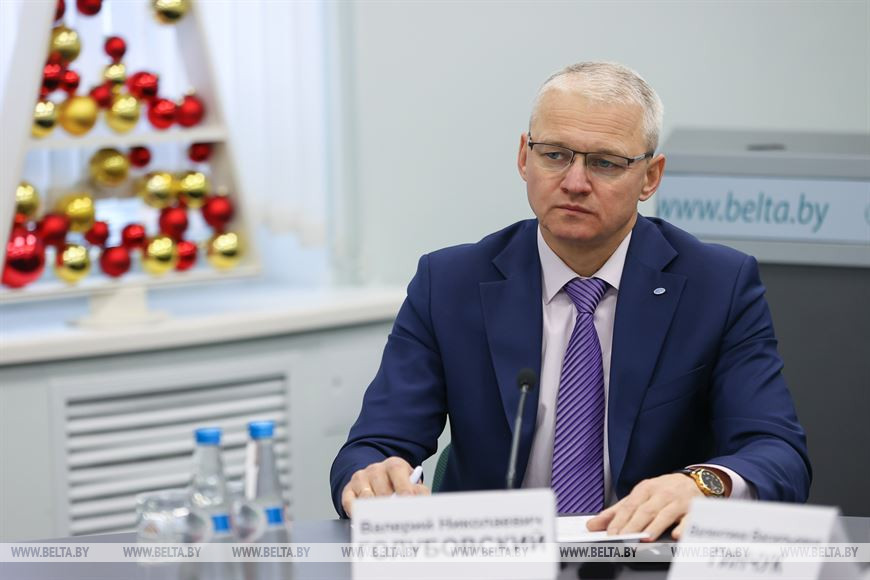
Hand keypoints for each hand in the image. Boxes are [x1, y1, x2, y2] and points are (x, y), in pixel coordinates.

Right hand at [341, 456, 429, 516]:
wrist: (375, 476)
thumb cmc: (396, 484)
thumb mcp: (411, 483)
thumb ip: (419, 491)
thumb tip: (424, 502)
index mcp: (394, 465)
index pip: (399, 474)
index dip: (405, 491)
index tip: (410, 505)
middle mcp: (376, 469)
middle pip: (383, 490)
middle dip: (391, 507)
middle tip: (398, 520)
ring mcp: (360, 479)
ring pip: (366, 498)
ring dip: (375, 512)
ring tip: (383, 524)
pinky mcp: (348, 490)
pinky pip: (350, 503)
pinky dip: (356, 514)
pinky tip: (364, 521)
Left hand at [586, 474, 701, 540]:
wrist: (695, 481)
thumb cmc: (664, 490)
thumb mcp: (640, 495)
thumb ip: (616, 511)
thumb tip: (593, 524)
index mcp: (644, 489)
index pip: (629, 506)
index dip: (619, 521)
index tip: (611, 534)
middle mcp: (660, 494)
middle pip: (644, 511)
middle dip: (633, 526)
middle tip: (623, 539)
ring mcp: (677, 502)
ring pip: (664, 515)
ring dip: (654, 527)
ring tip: (644, 538)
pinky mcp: (693, 509)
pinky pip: (689, 519)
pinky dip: (682, 527)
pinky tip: (675, 535)